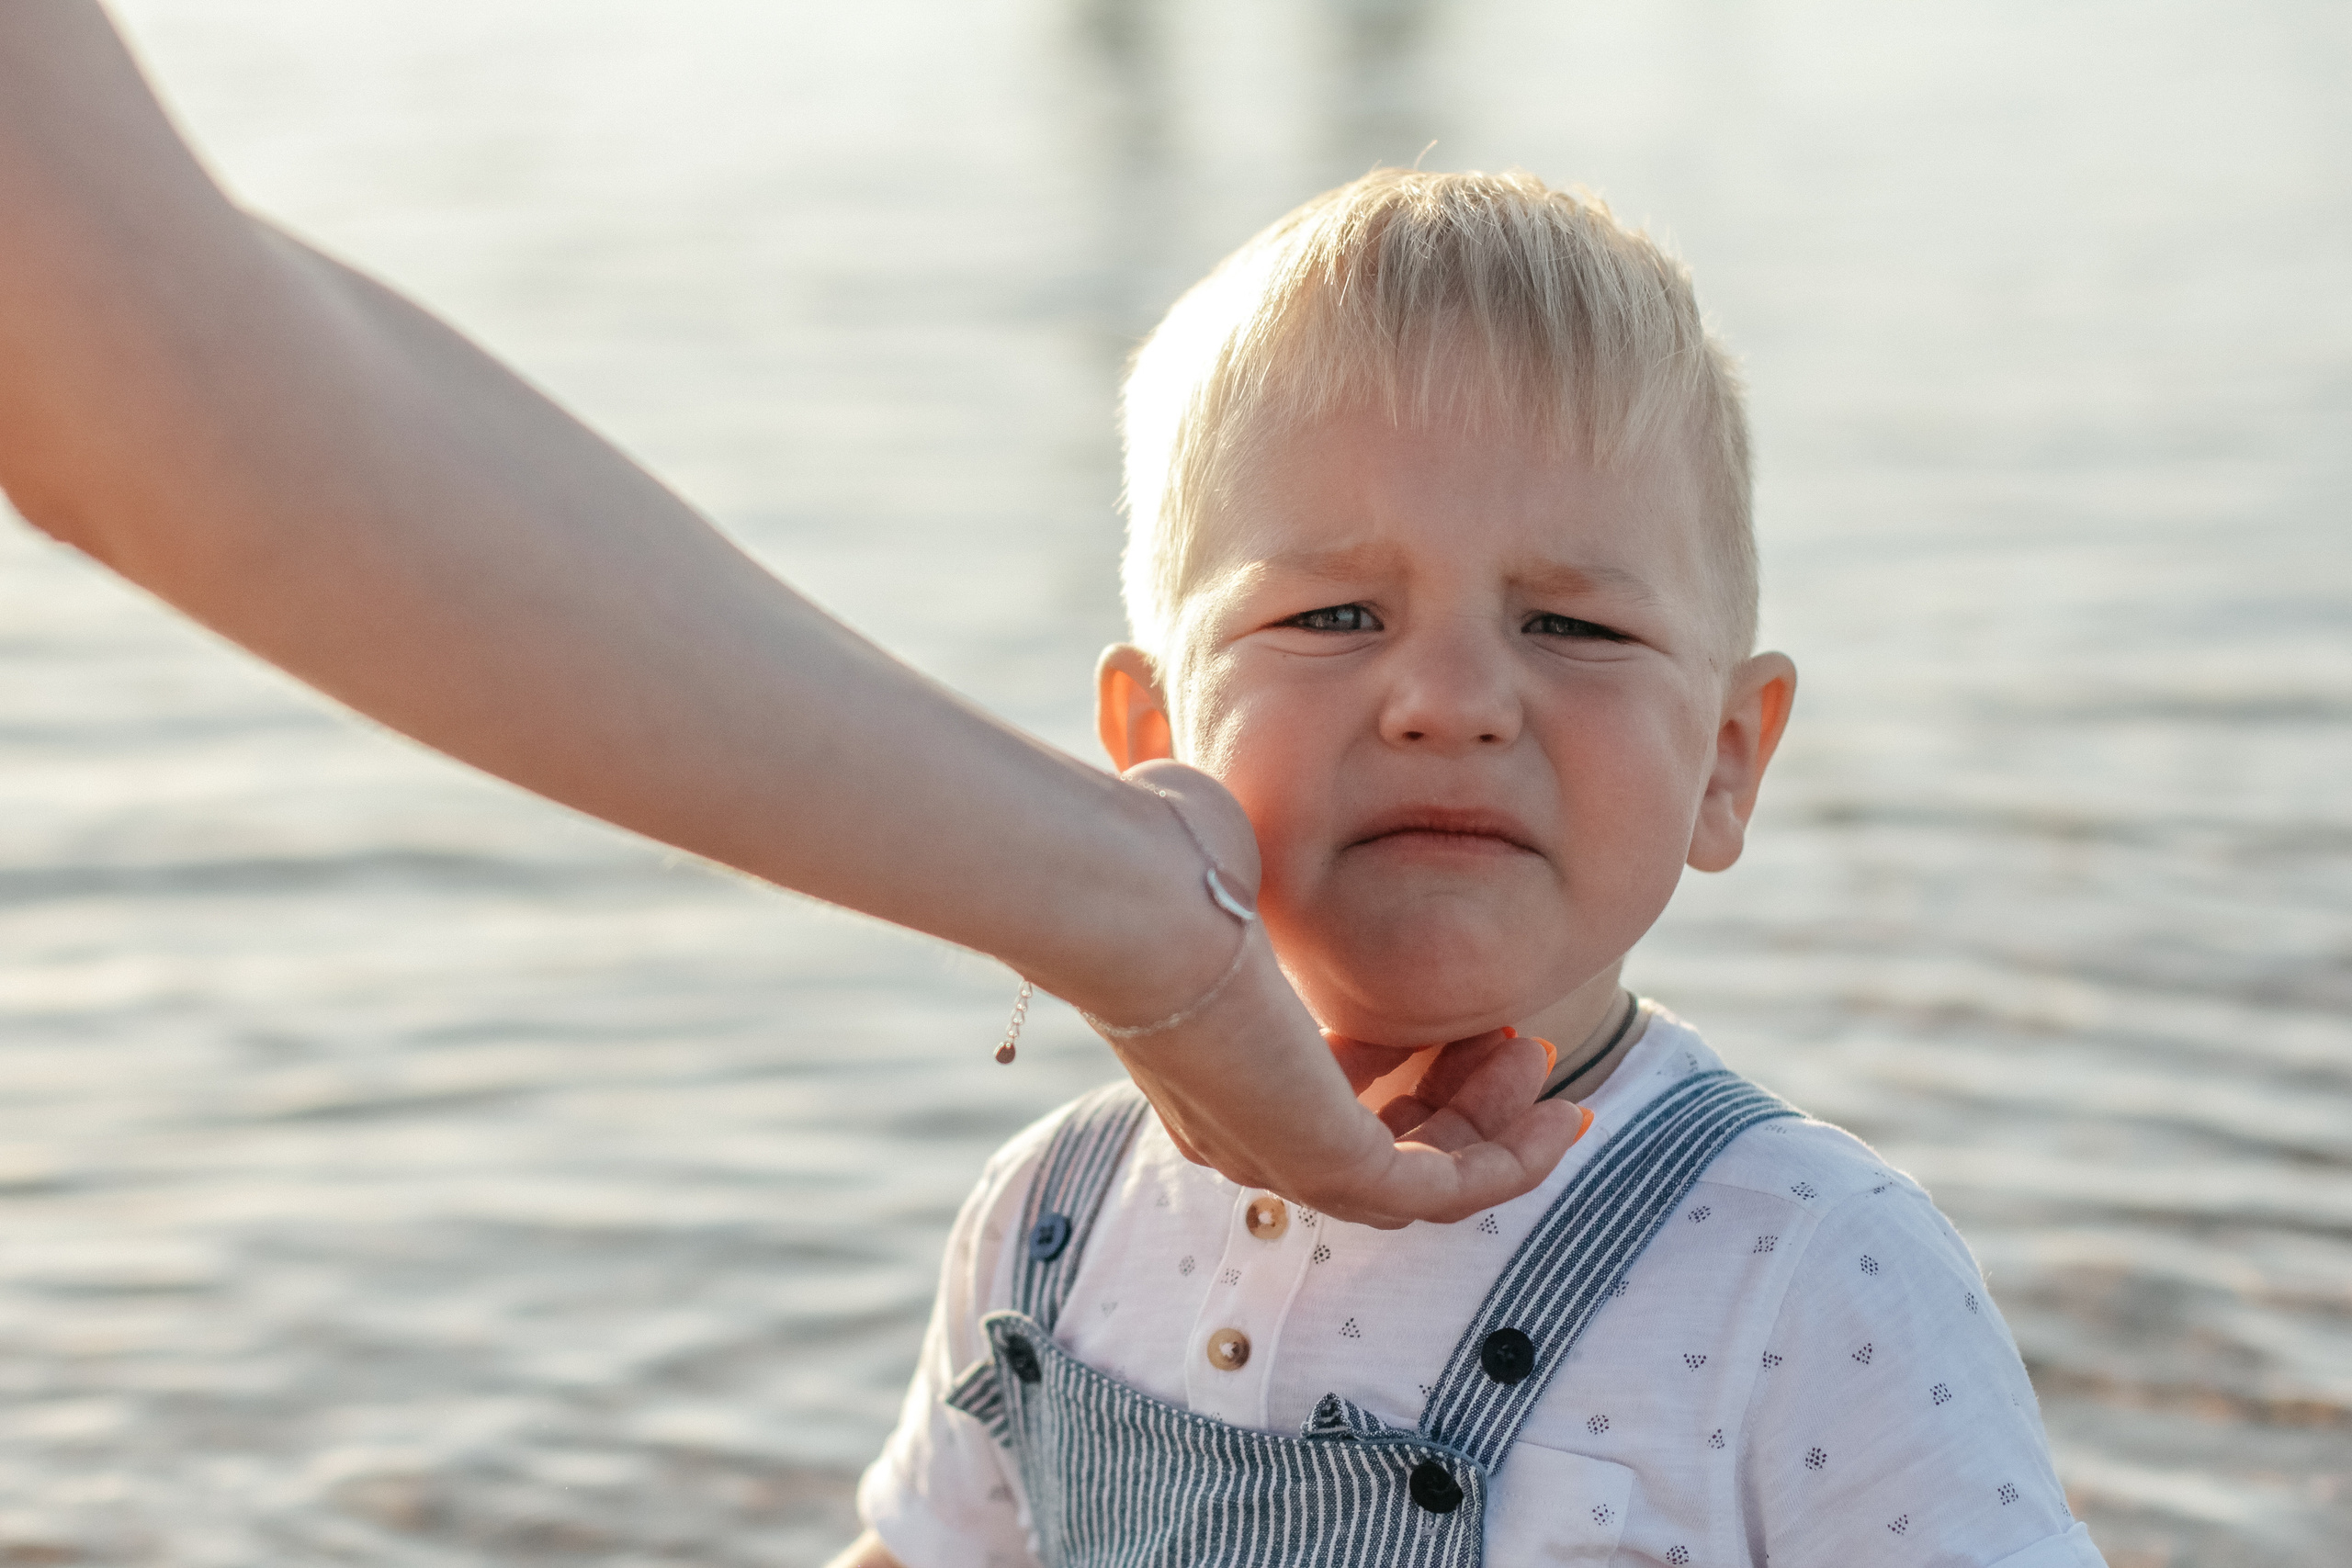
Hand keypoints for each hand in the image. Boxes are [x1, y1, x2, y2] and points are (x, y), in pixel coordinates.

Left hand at [1092, 762, 1588, 1228]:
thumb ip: (1244, 858)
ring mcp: (1283, 1159)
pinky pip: (1445, 1193)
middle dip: (1467, 1101)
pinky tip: (1564, 1111)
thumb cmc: (1161, 864)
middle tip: (1515, 1041)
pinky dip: (1513, 1162)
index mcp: (1217, 1075)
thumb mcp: (1222, 860)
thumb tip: (1216, 812)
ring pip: (1423, 1180)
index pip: (1332, 1103)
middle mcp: (1245, 1135)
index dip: (1415, 1066)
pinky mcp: (1327, 1163)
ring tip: (1534, 1055)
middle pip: (1386, 1154)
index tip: (1472, 1017)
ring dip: (1497, 1125)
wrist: (1131, 902)